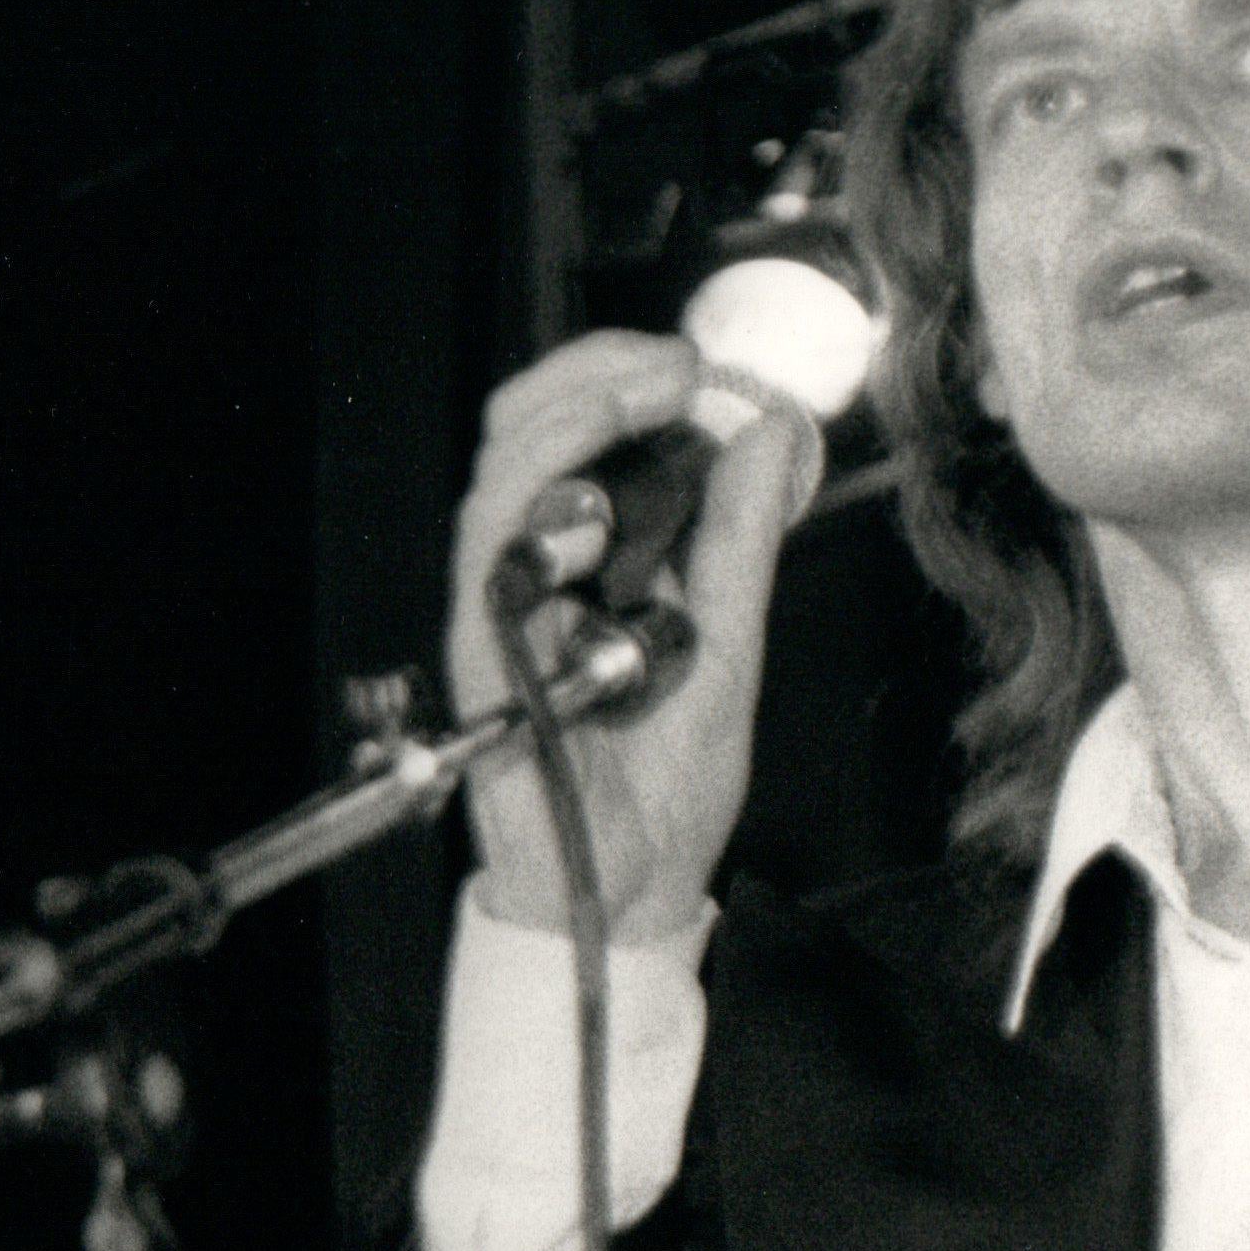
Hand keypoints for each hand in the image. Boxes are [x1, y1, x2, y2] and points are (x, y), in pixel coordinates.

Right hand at [442, 330, 825, 948]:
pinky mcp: (483, 657)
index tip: (697, 360)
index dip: (622, 375)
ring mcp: (502, 611)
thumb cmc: (664, 787)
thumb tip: (766, 436)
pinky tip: (600, 491)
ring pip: (499, 475)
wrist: (634, 890)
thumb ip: (739, 543)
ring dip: (572, 414)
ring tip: (649, 387)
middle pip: (521, 429)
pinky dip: (539, 508)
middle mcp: (535, 574)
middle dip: (594, 370)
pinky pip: (487, 561)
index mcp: (588, 563)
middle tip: (675, 361)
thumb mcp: (731, 646)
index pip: (574, 432)